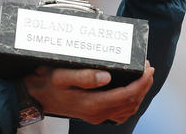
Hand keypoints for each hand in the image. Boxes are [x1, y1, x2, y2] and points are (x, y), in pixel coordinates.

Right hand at [23, 61, 154, 124]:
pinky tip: (131, 93)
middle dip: (144, 85)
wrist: (36, 96)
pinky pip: (120, 112)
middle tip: (149, 69)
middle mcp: (98, 113)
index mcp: (92, 103)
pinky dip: (130, 102)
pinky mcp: (95, 115)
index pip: (126, 94)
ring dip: (139, 94)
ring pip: (128, 109)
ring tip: (144, 78)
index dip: (141, 82)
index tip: (148, 69)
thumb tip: (107, 76)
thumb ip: (84, 76)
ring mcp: (97, 116)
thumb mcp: (62, 75)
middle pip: (131, 102)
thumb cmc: (47, 84)